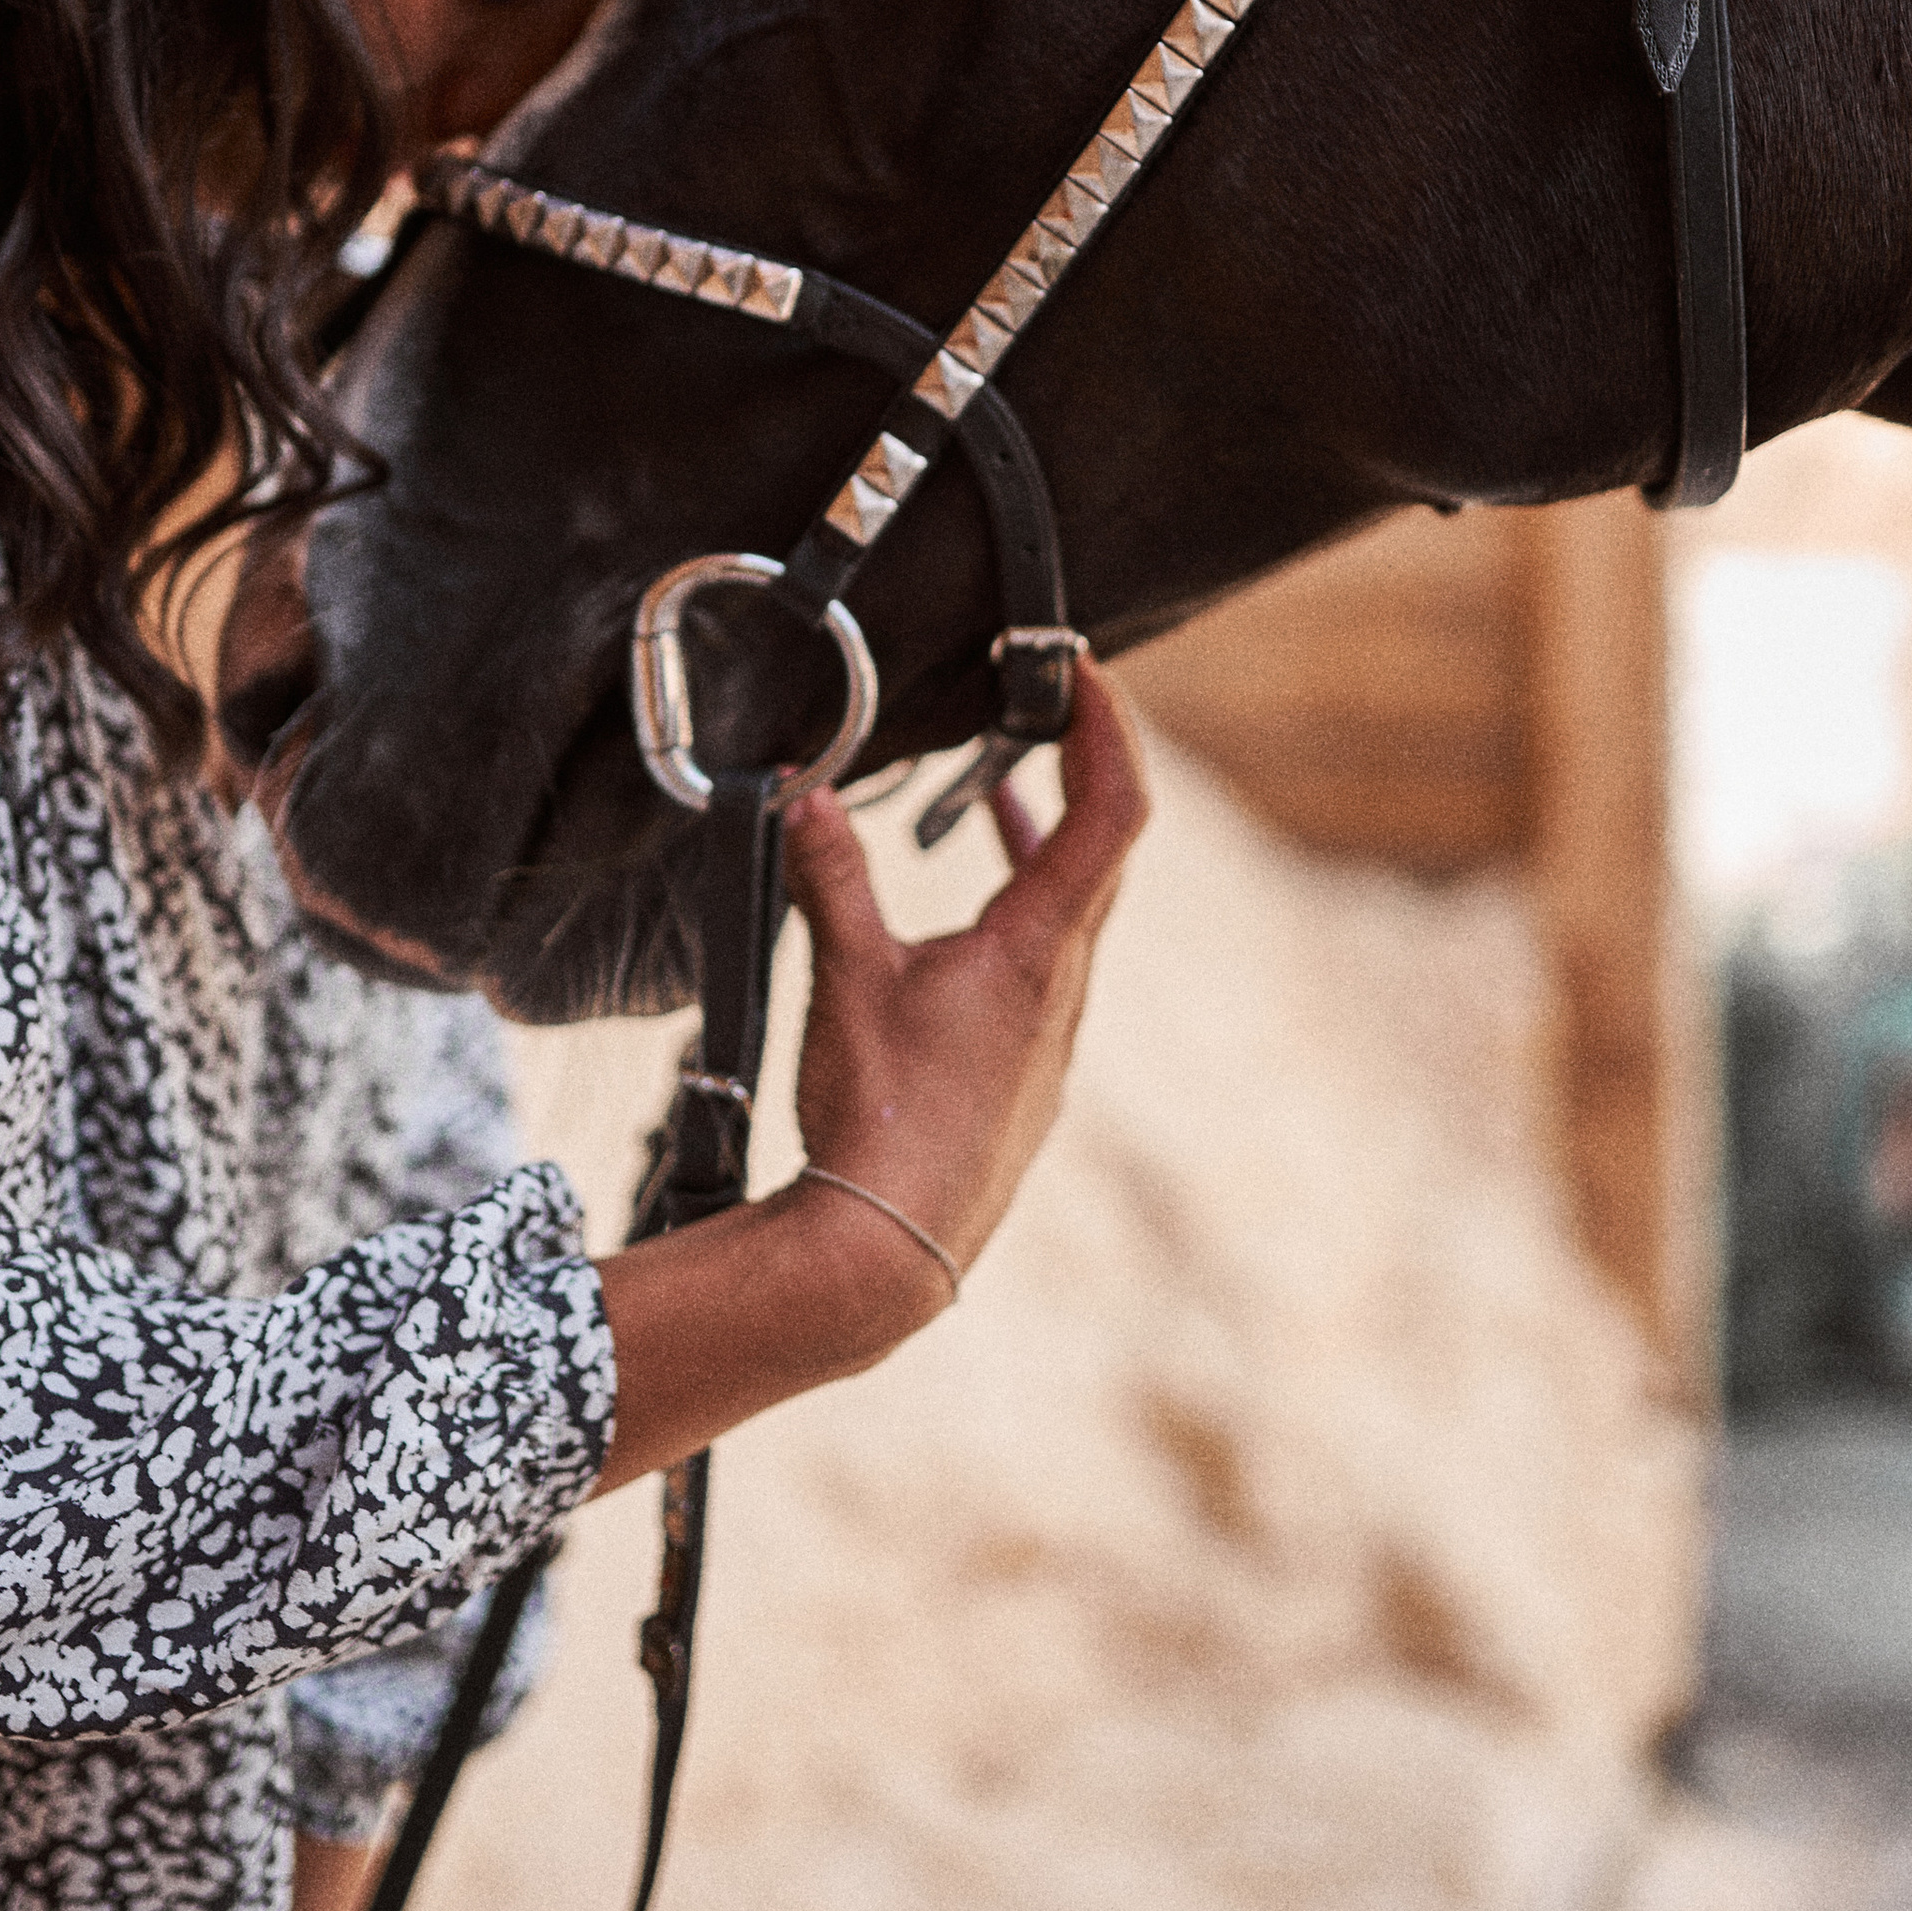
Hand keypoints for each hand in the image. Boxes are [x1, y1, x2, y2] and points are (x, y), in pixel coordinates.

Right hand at [591, 666, 1147, 1493]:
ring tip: (997, 795)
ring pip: (1075, 909)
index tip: (1085, 668)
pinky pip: (1046, 961)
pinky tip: (965, 922)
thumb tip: (801, 796)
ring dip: (1045, 838)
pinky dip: (1022, 906)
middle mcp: (1065, 986)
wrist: (893, 1242)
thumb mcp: (846, 976)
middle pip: (1105, 850)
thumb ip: (829, 878)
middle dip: (1081, 764)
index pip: (1109, 810)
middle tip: (1052, 704)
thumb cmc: (879, 1113)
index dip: (1109, 728)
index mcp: (1038, 949)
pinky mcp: (1025, 1067)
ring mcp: (1051, 1032)